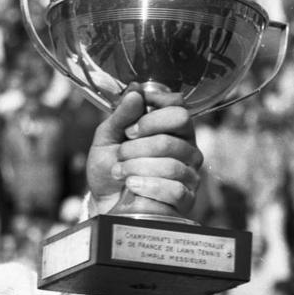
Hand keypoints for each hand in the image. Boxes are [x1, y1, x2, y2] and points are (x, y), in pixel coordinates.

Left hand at [86, 87, 202, 217]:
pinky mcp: (186, 197)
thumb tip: (135, 92)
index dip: (154, 112)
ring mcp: (189, 172)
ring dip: (136, 166)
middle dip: (140, 142)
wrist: (104, 202)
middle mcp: (186, 147)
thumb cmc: (109, 168)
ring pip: (172, 162)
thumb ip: (121, 116)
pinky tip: (131, 186)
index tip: (130, 127)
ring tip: (119, 172)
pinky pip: (175, 189)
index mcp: (170, 128)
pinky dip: (147, 186)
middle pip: (176, 131)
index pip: (179, 107)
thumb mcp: (106, 139)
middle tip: (121, 151)